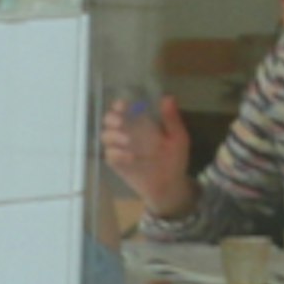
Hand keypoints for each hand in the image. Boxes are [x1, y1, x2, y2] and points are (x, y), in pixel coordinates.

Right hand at [101, 94, 188, 208]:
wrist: (170, 185)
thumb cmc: (174, 158)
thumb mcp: (178, 138)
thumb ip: (172, 119)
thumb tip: (168, 97)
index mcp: (142, 122)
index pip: (124, 108)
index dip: (120, 104)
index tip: (123, 105)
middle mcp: (128, 132)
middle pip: (109, 120)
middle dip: (111, 119)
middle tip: (120, 122)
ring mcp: (121, 148)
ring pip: (106, 136)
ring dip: (113, 135)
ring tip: (128, 141)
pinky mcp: (117, 163)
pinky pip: (109, 155)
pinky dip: (118, 154)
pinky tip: (131, 157)